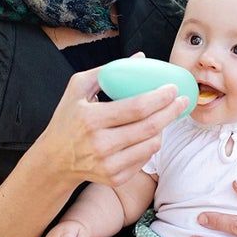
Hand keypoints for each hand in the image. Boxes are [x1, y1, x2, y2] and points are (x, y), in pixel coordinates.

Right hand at [41, 60, 188, 186]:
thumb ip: (107, 71)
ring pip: (151, 145)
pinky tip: (147, 134)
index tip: (172, 88)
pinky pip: (145, 158)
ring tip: (163, 116)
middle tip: (182, 100)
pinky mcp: (115, 178)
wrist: (54, 160)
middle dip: (171, 112)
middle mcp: (100, 144)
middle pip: (149, 127)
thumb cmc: (68, 119)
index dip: (159, 97)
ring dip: (163, 128)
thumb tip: (140, 58)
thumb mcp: (77, 88)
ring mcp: (108, 164)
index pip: (136, 108)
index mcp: (91, 119)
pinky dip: (150, 144)